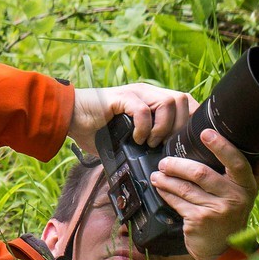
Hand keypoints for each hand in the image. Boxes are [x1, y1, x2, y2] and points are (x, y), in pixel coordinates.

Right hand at [68, 83, 198, 148]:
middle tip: (166, 145)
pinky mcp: (121, 97)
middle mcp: (146, 92)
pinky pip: (143, 109)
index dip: (190, 119)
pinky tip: (136, 139)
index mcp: (150, 99)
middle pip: (181, 99)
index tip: (185, 141)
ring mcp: (134, 92)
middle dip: (179, 126)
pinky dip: (144, 127)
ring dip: (162, 127)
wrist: (67, 117)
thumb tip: (158, 168)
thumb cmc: (93, 129)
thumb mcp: (125, 138)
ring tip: (150, 143)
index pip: (184, 101)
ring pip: (167, 102)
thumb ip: (143, 144)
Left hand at [150, 129, 258, 259]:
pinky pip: (176, 201)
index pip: (237, 162)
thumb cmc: (230, 217)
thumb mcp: (244, 195)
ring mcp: (215, 211)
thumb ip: (242, 173)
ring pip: (185, 187)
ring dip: (166, 178)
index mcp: (247, 187)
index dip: (221, 146)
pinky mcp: (198, 221)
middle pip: (201, 173)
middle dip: (178, 165)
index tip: (205, 133)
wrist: (223, 252)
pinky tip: (159, 187)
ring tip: (157, 173)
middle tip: (165, 161)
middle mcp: (234, 198)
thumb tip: (242, 140)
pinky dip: (165, 192)